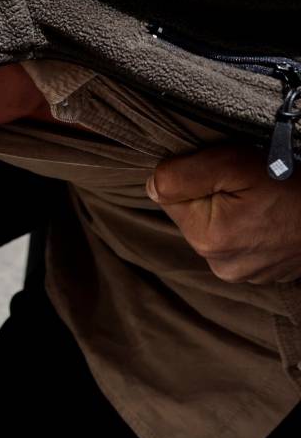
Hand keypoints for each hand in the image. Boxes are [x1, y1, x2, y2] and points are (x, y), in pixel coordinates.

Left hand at [149, 144, 300, 283]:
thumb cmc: (291, 180)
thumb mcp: (231, 164)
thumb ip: (179, 175)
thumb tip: (150, 187)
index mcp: (208, 241)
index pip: (170, 198)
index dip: (192, 177)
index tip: (223, 172)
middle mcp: (223, 266)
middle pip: (194, 214)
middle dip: (211, 194)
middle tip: (247, 184)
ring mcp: (247, 274)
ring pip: (217, 227)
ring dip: (231, 210)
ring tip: (263, 200)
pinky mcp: (266, 273)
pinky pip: (241, 242)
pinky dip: (250, 226)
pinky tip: (272, 216)